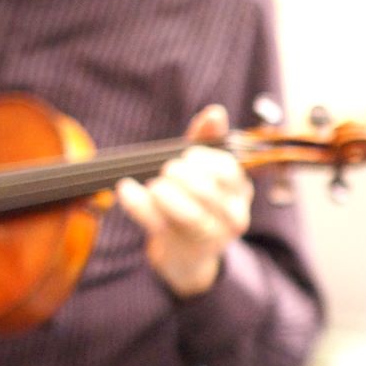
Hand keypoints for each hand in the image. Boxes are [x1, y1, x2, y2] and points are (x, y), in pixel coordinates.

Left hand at [117, 104, 252, 296]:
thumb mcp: (204, 168)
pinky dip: (137, 205)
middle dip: (178, 174)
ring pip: (189, 214)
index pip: (226, 169)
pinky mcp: (183, 249)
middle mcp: (233, 217)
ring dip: (162, 192)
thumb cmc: (197, 201)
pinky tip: (126, 190)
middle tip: (166, 171)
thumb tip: (215, 112)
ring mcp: (211, 238)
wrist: (189, 253)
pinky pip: (159, 225)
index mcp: (240, 191)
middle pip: (206, 191)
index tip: (185, 156)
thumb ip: (208, 138)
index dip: (201, 158)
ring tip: (153, 184)